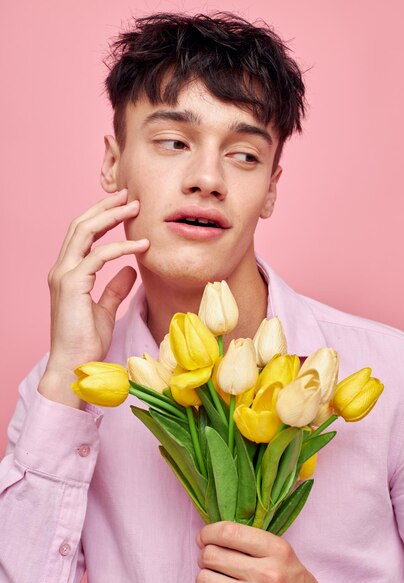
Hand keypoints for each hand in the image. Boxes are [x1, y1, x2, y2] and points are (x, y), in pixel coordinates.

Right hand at [38, 189, 148, 407]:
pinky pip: (98, 256)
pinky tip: (142, 245)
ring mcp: (64, 276)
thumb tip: (130, 270)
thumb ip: (115, 289)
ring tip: (136, 208)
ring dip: (111, 217)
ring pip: (85, 233)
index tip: (124, 206)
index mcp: (68, 273)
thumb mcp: (105, 309)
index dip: (102, 217)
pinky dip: (121, 248)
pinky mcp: (72, 285)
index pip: (83, 235)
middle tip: (130, 195)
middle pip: (81, 225)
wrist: (73, 366)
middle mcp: (62, 270)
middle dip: (105, 207)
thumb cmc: (86, 341)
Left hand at [187, 521, 343, 582]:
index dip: (209, 532)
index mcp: (277, 551)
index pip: (229, 532)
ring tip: (214, 582)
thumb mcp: (282, 554)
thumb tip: (209, 537)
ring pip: (205, 580)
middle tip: (210, 561)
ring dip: (204, 580)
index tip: (204, 537)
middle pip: (212, 555)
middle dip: (206, 556)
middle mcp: (268, 575)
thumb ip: (251, 542)